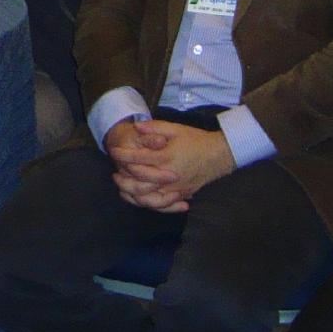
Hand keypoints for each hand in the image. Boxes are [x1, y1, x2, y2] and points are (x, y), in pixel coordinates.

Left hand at [104, 117, 234, 209]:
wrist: (219, 155)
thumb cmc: (196, 140)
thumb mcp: (176, 129)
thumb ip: (155, 128)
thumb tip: (136, 126)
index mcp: (166, 157)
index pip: (138, 159)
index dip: (123, 155)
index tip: (114, 151)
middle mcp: (169, 176)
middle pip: (140, 183)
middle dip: (124, 178)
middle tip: (114, 172)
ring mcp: (175, 188)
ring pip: (148, 198)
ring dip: (132, 194)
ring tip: (122, 187)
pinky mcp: (180, 195)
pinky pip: (160, 205)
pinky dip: (147, 203)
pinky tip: (137, 198)